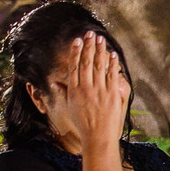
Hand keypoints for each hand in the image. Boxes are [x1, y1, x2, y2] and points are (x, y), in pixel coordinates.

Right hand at [57, 32, 129, 149]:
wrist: (97, 137)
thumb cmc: (83, 123)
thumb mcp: (70, 106)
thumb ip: (65, 92)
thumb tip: (56, 82)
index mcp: (74, 90)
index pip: (74, 66)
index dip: (75, 52)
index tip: (76, 40)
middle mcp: (86, 88)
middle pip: (86, 62)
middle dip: (88, 46)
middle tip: (90, 34)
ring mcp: (99, 91)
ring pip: (99, 66)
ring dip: (100, 51)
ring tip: (100, 39)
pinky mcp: (112, 95)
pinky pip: (112, 76)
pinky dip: (112, 64)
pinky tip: (113, 55)